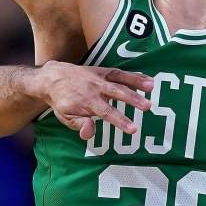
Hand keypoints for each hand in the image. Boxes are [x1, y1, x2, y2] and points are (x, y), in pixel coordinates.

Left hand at [29, 62, 153, 139]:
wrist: (52, 78)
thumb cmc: (62, 102)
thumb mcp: (65, 117)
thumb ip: (80, 124)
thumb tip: (89, 134)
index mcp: (86, 102)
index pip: (106, 113)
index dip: (120, 121)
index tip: (133, 129)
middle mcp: (95, 88)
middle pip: (117, 93)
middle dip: (133, 99)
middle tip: (148, 106)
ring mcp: (99, 78)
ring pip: (120, 79)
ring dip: (137, 82)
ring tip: (152, 86)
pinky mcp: (103, 71)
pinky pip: (119, 73)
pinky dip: (133, 75)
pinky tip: (148, 79)